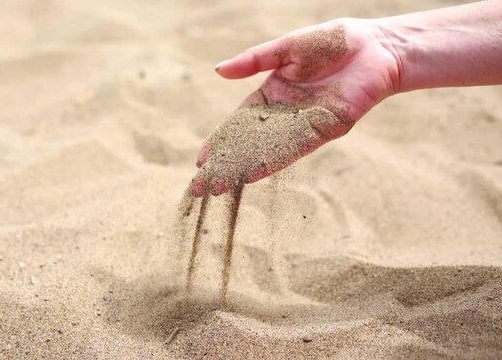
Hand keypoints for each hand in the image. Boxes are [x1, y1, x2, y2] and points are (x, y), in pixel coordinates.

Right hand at [192, 18, 400, 195]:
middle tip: (201, 185)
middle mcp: (284, 114)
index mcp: (272, 94)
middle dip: (226, 164)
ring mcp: (303, 125)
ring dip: (244, 169)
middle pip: (249, 143)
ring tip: (220, 187)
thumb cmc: (332, 41)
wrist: (376, 47)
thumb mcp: (285, 48)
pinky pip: (294, 150)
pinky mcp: (324, 131)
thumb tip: (218, 70)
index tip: (201, 159)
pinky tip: (252, 174)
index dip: (221, 140)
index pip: (239, 123)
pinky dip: (273, 162)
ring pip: (267, 152)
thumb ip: (254, 60)